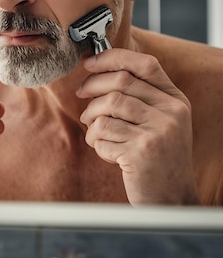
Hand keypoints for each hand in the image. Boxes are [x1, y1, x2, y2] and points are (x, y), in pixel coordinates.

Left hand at [77, 49, 198, 204]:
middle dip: (93, 85)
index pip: (146, 64)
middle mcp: (170, 113)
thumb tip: (100, 70)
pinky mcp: (140, 153)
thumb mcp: (162, 122)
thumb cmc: (160, 158)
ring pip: (108, 106)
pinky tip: (105, 150)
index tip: (90, 63)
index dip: (113, 58)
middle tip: (81, 93)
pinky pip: (103, 135)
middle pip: (121, 82)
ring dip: (91, 117)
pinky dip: (96, 142)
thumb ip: (141, 97)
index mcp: (176, 101)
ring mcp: (157, 133)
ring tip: (93, 129)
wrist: (173, 200)